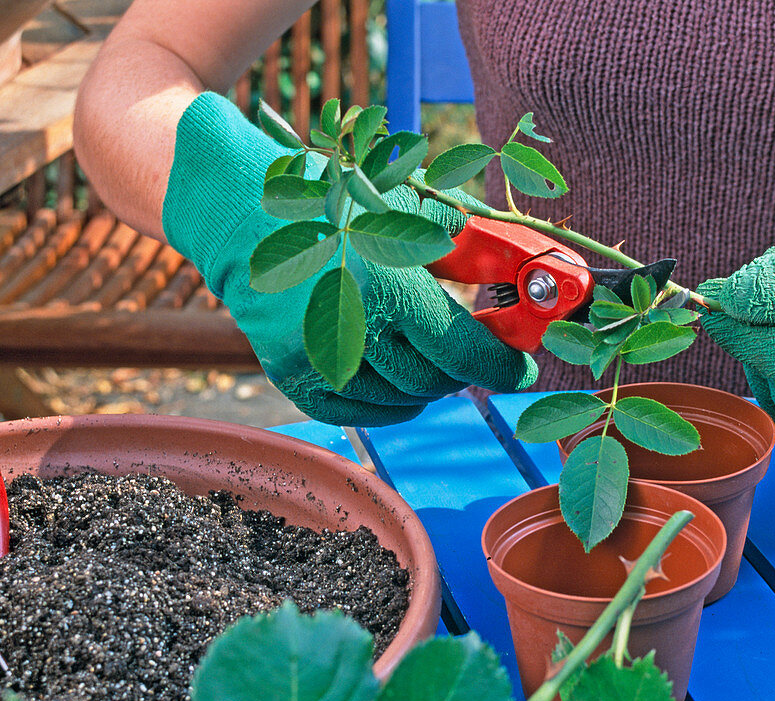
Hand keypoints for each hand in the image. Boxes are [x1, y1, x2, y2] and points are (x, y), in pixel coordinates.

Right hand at [162, 93, 535, 425]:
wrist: (241, 210)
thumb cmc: (333, 201)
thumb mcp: (406, 206)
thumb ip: (463, 239)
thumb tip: (514, 263)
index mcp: (391, 284)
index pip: (464, 351)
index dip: (501, 367)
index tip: (521, 370)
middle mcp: (355, 327)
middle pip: (435, 380)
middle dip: (463, 370)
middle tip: (472, 352)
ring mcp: (320, 357)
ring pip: (401, 401)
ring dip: (426, 385)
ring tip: (426, 354)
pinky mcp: (292, 375)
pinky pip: (360, 412)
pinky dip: (387, 404)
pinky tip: (392, 378)